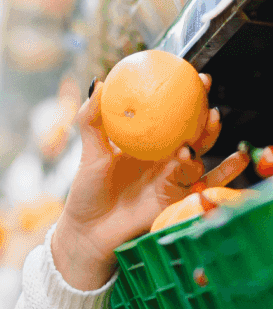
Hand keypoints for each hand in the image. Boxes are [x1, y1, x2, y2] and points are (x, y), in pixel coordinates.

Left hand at [50, 75, 221, 290]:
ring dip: (208, 137)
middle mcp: (163, 157)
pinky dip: (214, 171)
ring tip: (209, 124)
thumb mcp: (90, 154)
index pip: (171, 113)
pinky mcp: (176, 198)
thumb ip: (92, 121)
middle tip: (207, 95)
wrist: (87, 233)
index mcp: (146, 142)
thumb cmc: (87, 195)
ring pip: (199, 152)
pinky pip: (202, 183)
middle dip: (205, 110)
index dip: (185, 93)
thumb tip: (100, 83)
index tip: (194, 74)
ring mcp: (171, 177)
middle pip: (192, 129)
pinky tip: (222, 160)